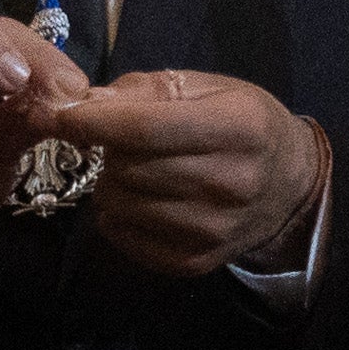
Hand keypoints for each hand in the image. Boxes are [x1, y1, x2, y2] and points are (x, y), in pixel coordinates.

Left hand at [59, 69, 328, 277]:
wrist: (288, 186)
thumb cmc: (244, 124)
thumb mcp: (209, 88)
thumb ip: (147, 90)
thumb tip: (85, 104)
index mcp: (239, 127)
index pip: (146, 128)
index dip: (93, 121)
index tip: (60, 115)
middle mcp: (231, 182)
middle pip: (128, 167)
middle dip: (109, 149)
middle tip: (122, 141)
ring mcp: (213, 229)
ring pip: (120, 202)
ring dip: (113, 182)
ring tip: (138, 170)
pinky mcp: (195, 261)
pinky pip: (124, 236)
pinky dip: (120, 215)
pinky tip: (143, 199)